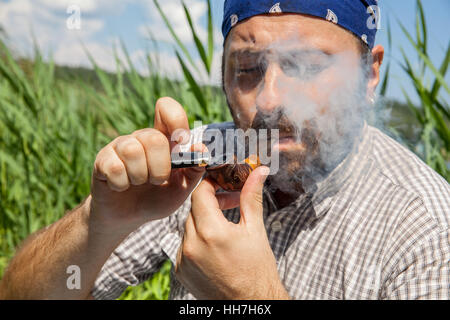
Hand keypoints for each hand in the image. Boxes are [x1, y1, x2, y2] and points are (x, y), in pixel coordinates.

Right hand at [89, 97, 205, 234]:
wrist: (128, 218)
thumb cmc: (156, 198)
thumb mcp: (182, 187)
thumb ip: (194, 169)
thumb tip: (200, 148)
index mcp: (163, 138)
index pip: (166, 107)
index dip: (176, 119)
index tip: (181, 141)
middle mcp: (141, 138)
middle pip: (154, 138)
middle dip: (160, 168)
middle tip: (157, 181)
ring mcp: (120, 147)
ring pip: (132, 151)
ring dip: (140, 176)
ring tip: (139, 184)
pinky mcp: (102, 160)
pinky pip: (114, 168)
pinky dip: (122, 184)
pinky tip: (121, 187)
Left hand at [175, 166, 289, 299]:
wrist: (250, 303)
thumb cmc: (257, 269)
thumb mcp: (255, 229)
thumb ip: (251, 197)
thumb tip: (258, 172)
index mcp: (212, 232)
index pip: (200, 193)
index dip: (211, 183)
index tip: (222, 182)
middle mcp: (192, 245)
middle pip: (194, 209)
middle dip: (211, 202)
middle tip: (229, 202)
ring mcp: (183, 260)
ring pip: (188, 227)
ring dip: (203, 221)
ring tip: (224, 227)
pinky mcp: (180, 271)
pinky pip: (184, 245)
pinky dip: (196, 240)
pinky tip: (214, 246)